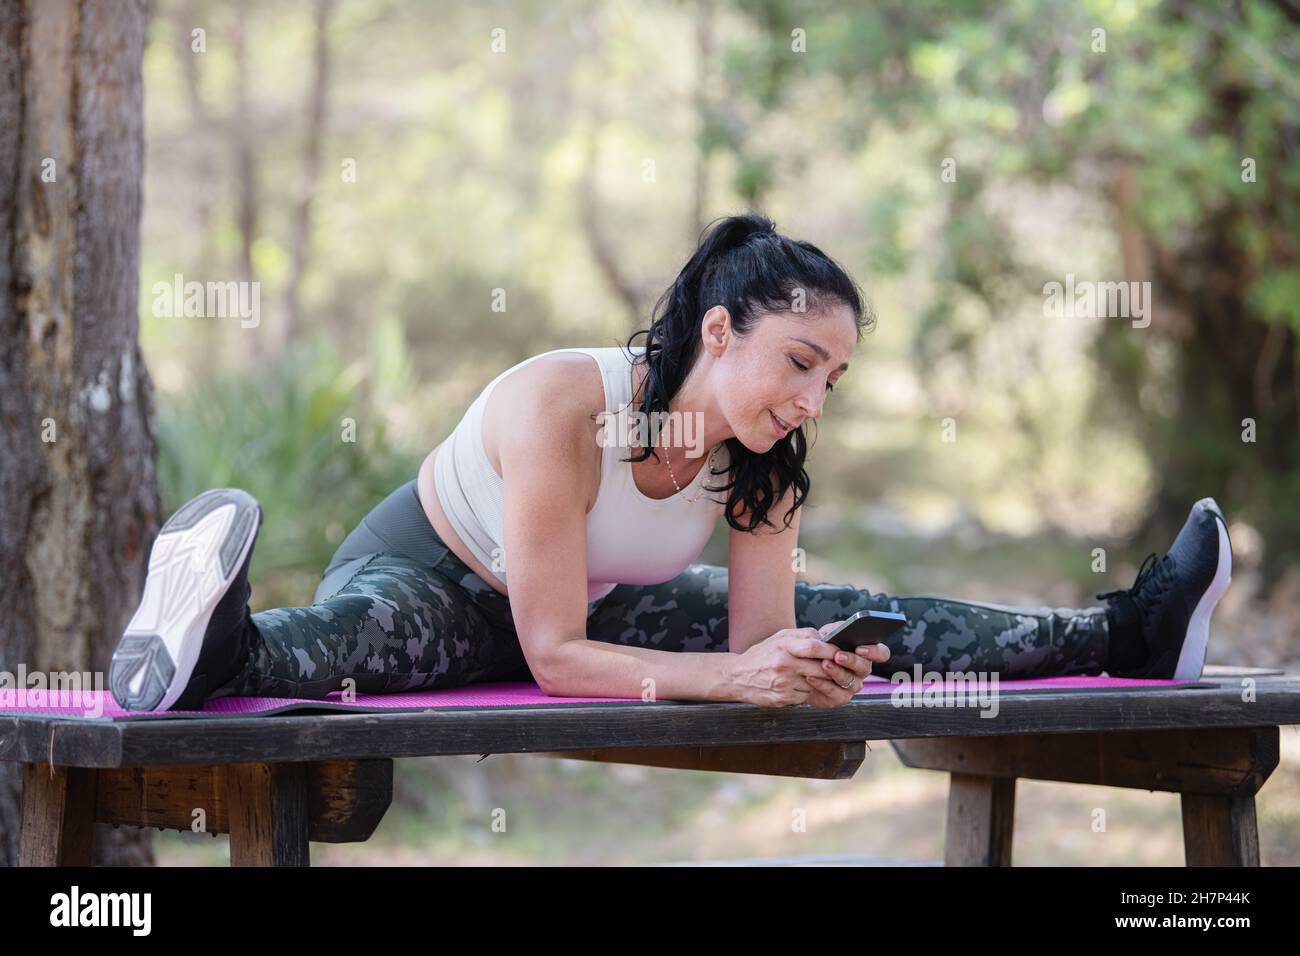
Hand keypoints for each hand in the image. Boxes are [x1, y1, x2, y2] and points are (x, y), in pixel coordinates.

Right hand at [726, 625, 888, 707]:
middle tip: (844, 668)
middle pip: (820, 668)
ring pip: (816, 684)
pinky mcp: (783, 699)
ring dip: (824, 682)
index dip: (832, 650)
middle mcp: (783, 665)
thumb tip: (827, 636)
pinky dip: (811, 691)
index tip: (842, 651)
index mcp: (783, 646)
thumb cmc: (762, 654)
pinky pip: (806, 696)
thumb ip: (803, 636)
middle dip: (834, 668)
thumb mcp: (779, 638)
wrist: (736, 676)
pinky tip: (806, 686)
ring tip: (827, 677)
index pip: (815, 646)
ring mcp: (783, 684)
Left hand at [803, 621, 890, 707]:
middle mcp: (861, 671)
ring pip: (850, 681)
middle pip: (865, 667)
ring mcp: (852, 686)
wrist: (804, 668)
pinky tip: (812, 677)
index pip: (881, 653)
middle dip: (852, 660)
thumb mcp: (827, 635)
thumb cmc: (820, 650)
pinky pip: (834, 693)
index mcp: (864, 653)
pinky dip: (822, 684)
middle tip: (838, 655)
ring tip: (824, 664)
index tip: (860, 648)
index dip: (874, 651)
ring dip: (836, 672)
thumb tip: (841, 628)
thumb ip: (836, 629)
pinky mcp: (840, 698)